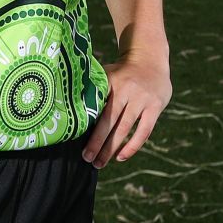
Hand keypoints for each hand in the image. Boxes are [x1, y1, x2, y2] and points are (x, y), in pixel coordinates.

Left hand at [82, 41, 172, 167]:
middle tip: (87, 159)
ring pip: (125, 129)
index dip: (87, 128)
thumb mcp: (106, 74)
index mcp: (111, 82)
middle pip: (109, 122)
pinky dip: (132, 146)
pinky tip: (121, 157)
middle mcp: (127, 90)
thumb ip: (93, 90)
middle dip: (97, 143)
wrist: (150, 58)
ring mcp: (142, 99)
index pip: (97, 109)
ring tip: (99, 163)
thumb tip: (67, 107)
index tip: (77, 143)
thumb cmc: (121, 72)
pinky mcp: (155, 106)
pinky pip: (144, 131)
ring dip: (111, 149)